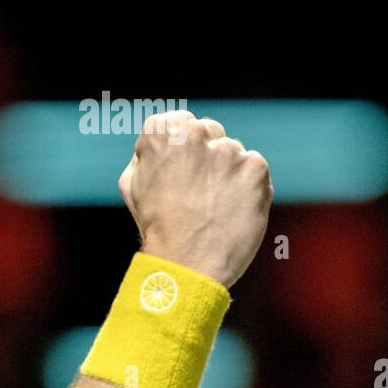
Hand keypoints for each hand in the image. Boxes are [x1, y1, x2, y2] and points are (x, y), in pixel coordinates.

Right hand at [117, 110, 272, 288]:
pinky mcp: (255, 168)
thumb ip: (148, 154)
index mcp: (162, 132)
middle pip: (209, 132)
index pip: (181, 122)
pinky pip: (254, 170)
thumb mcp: (133, 185)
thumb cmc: (156, 227)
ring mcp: (228, 150)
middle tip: (200, 192)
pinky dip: (248, 187)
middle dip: (207, 156)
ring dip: (228, 172)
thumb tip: (165, 143)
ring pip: (233, 152)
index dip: (182, 149)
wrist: (186, 265)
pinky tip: (234, 210)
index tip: (181, 172)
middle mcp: (196, 133)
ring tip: (216, 207)